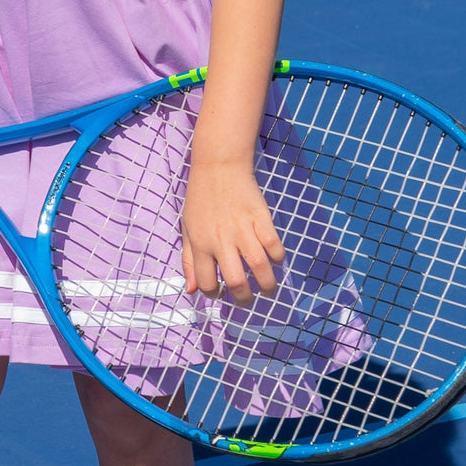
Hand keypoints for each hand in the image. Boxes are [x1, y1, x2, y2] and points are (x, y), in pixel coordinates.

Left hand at [181, 162, 285, 306]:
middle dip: (245, 299)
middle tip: (248, 299)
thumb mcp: (187, 230)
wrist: (219, 167)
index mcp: (201, 244)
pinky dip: (277, 257)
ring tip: (267, 289)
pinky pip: (274, 245)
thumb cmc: (201, 200)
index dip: (215, 294)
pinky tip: (273, 259)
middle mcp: (221, 240)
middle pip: (237, 281)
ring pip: (260, 266)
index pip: (207, 283)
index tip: (223, 292)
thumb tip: (191, 291)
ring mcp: (243, 229)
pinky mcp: (260, 217)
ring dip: (267, 285)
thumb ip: (188, 261)